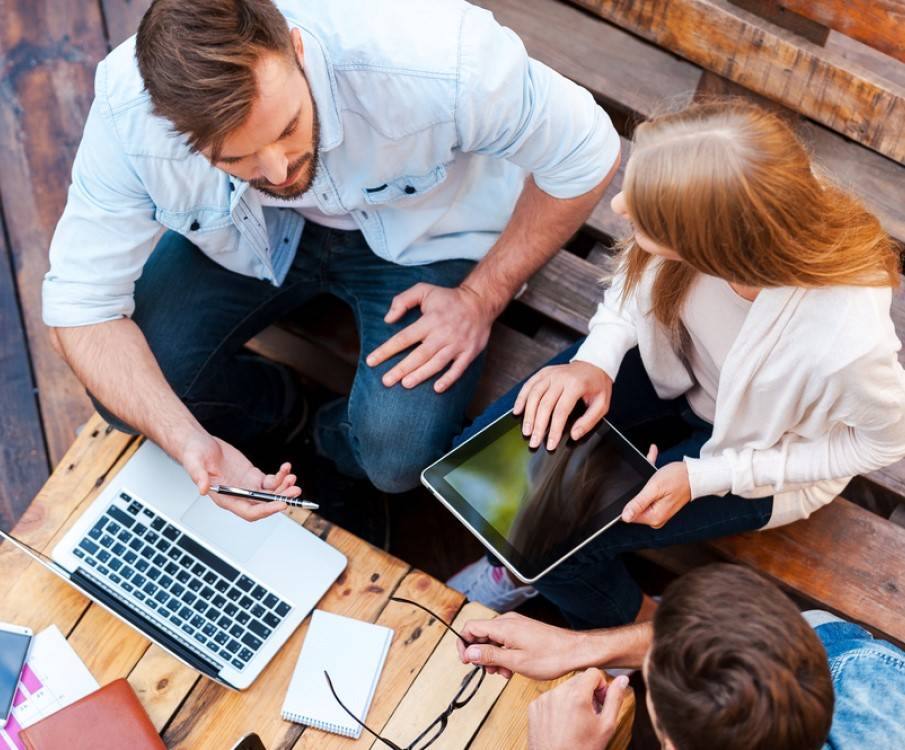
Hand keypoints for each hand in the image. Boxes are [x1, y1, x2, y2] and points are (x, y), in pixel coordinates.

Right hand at [180, 432, 300, 520]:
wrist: (200, 443)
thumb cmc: (195, 455)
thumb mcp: (194, 463)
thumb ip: (198, 477)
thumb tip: (202, 489)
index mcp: (225, 498)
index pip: (249, 511)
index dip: (266, 510)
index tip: (281, 504)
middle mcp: (238, 495)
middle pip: (264, 504)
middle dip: (281, 499)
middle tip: (294, 491)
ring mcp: (247, 486)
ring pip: (271, 494)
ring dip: (284, 488)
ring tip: (292, 477)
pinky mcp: (252, 476)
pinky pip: (271, 481)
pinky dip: (280, 476)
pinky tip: (286, 468)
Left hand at [366, 283, 493, 392]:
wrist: (480, 301)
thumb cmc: (448, 298)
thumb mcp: (424, 290)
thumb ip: (402, 301)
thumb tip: (388, 319)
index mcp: (430, 320)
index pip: (403, 338)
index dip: (386, 350)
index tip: (371, 361)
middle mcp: (443, 334)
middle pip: (419, 355)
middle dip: (401, 369)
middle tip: (386, 381)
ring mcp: (457, 344)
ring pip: (436, 363)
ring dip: (421, 375)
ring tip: (405, 384)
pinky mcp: (469, 352)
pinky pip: (459, 369)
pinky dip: (449, 379)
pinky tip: (437, 388)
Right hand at [456, 612, 585, 679]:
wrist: (574, 651)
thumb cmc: (550, 657)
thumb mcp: (515, 661)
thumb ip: (489, 655)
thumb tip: (469, 652)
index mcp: (503, 626)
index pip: (470, 627)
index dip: (463, 644)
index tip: (466, 661)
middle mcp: (508, 621)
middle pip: (481, 634)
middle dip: (480, 654)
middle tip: (489, 671)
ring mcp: (516, 625)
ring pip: (493, 639)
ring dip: (493, 656)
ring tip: (503, 673)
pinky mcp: (523, 630)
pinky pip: (505, 639)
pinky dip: (503, 653)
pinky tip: (511, 668)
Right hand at [514, 361, 612, 450]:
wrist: (594, 363)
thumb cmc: (598, 385)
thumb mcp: (602, 404)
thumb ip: (589, 421)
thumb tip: (574, 435)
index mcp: (576, 385)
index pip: (561, 411)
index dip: (554, 430)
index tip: (550, 444)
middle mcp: (560, 378)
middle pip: (544, 405)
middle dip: (538, 426)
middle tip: (534, 442)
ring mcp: (550, 374)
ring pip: (533, 395)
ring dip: (528, 415)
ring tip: (526, 431)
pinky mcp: (543, 372)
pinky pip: (528, 385)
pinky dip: (521, 398)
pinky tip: (517, 411)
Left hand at [528, 670, 628, 749]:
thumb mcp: (606, 726)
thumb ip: (615, 699)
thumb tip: (622, 679)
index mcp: (577, 695)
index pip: (593, 673)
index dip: (601, 686)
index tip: (601, 701)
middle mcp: (558, 693)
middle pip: (578, 680)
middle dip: (587, 692)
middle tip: (591, 713)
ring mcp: (543, 699)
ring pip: (564, 688)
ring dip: (572, 698)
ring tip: (576, 721)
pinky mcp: (534, 707)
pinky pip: (550, 697)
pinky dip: (558, 705)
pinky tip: (562, 724)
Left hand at [622, 447, 690, 527]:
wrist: (695, 473)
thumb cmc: (678, 478)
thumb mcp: (654, 488)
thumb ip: (639, 503)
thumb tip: (625, 517)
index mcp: (654, 517)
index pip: (629, 515)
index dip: (628, 500)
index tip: (636, 487)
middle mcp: (656, 518)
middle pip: (635, 505)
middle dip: (637, 488)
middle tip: (646, 475)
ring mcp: (659, 512)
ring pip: (642, 496)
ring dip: (644, 481)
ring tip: (650, 464)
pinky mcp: (661, 505)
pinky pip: (650, 494)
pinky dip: (650, 481)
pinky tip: (652, 461)